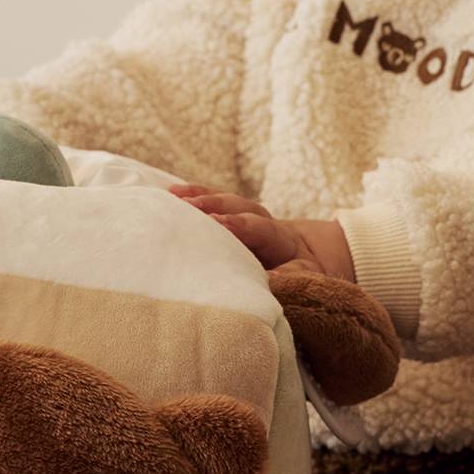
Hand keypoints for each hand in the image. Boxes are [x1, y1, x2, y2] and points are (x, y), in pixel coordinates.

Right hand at [169, 184, 354, 281]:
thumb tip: (274, 280)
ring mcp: (242, 212)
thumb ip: (292, 276)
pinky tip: (169, 193)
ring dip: (197, 197)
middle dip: (212, 205)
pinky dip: (191, 196)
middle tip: (190, 206)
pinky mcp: (227, 213)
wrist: (300, 253)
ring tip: (172, 196)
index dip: (237, 224)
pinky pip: (208, 201)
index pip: (256, 226)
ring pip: (220, 200)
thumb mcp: (305, 275)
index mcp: (277, 235)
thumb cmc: (298, 269)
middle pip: (235, 207)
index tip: (217, 223)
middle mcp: (258, 218)